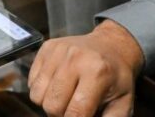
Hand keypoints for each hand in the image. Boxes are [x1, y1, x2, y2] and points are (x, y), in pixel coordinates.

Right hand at [26, 21, 143, 116]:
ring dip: (49, 102)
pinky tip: (57, 84)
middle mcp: (75, 59)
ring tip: (64, 97)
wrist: (111, 46)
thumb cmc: (117, 79)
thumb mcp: (123, 104)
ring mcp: (58, 51)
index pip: (75, 112)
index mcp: (98, 73)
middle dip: (61, 115)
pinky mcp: (46, 47)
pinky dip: (41, 89)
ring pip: (37, 95)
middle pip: (52, 105)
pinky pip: (31, 81)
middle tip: (73, 110)